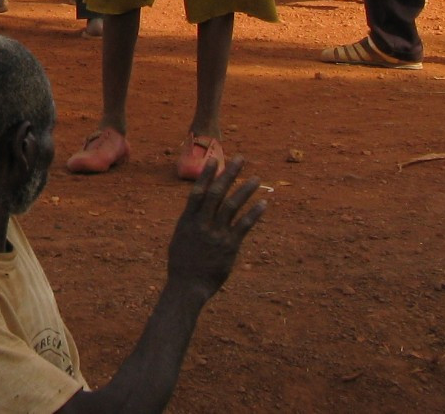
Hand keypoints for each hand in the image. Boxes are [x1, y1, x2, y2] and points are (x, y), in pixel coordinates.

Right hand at [166, 155, 268, 299]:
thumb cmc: (182, 263)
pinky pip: (244, 226)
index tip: (215, 159)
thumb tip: (197, 209)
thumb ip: (191, 222)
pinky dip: (254, 214)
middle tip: (240, 159)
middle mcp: (202, 224)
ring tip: (256, 178)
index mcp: (188, 220)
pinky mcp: (229, 246)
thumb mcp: (180, 238)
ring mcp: (216, 234)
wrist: (188, 286)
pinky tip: (263, 204)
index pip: (198, 191)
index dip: (207, 175)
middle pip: (217, 193)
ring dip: (244, 190)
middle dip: (229, 174)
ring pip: (232, 206)